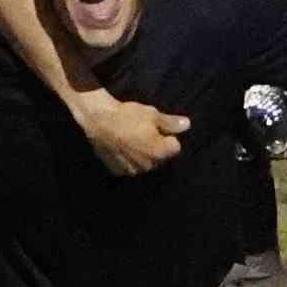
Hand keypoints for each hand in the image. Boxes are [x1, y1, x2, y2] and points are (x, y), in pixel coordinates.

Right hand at [71, 85, 188, 177]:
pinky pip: (130, 167)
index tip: (157, 128)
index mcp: (160, 153)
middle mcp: (149, 166)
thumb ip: (171, 123)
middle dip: (157, 148)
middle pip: (161, 158)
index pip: (175, 147)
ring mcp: (133, 171)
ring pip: (145, 164)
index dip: (168, 136)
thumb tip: (188, 125)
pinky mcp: (119, 172)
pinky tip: (122, 148)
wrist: (99, 121)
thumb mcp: (152, 114)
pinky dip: (129, 160)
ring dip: (143, 155)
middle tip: (144, 133)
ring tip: (132, 140)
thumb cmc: (128, 115)